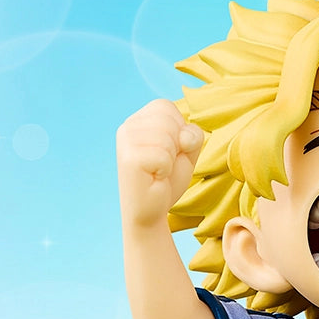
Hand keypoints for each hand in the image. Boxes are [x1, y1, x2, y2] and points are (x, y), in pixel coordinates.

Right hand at [116, 99, 203, 228]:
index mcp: (138, 120)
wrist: (150, 211)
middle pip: (168, 120)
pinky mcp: (129, 159)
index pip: (166, 106)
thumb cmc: (167, 180)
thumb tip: (183, 137)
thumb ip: (192, 134)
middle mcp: (127, 126)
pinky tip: (154, 178)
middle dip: (176, 146)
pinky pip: (163, 156)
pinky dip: (165, 171)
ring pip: (168, 138)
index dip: (178, 130)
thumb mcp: (186, 151)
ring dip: (170, 160)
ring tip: (158, 171)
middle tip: (163, 164)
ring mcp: (125, 142)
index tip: (169, 151)